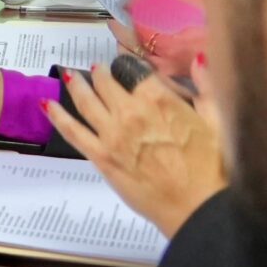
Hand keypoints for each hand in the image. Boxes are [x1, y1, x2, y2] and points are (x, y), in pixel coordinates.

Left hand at [46, 60, 224, 237]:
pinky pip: (73, 131)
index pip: (136, 71)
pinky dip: (57, 116)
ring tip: (70, 75)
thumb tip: (199, 59)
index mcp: (159, 98)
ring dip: (76, 85)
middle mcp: (130, 111)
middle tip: (98, 69)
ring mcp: (112, 134)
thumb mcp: (219, 120)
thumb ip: (207, 86)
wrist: (197, 207)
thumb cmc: (213, 168)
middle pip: (107, 83)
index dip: (129, 65)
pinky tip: (47, 104)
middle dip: (102, 73)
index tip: (124, 63)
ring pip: (86, 101)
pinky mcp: (101, 157)